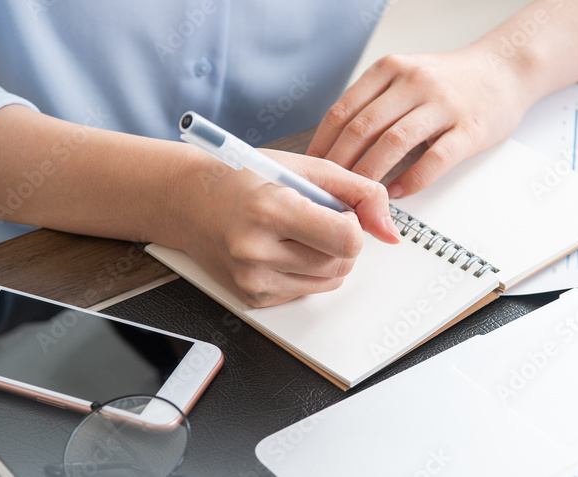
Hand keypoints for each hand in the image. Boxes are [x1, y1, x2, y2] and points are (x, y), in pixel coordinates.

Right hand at [171, 149, 400, 306]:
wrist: (187, 202)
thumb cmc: (241, 179)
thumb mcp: (303, 168)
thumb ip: (358, 192)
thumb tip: (391, 230)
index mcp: (270, 210)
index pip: (347, 239)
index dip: (353, 225)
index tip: (337, 212)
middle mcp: (257, 251)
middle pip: (342, 264)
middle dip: (341, 242)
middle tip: (313, 218)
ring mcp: (253, 280)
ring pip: (329, 282)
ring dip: (326, 258)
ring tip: (296, 232)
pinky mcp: (253, 298)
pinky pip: (305, 291)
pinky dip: (304, 271)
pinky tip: (280, 248)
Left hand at [306, 45, 536, 197]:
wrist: (505, 71)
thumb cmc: (450, 82)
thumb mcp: (404, 77)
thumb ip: (372, 103)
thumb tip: (332, 147)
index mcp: (390, 70)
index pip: (343, 111)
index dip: (322, 146)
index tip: (311, 171)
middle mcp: (413, 82)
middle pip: (363, 129)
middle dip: (340, 166)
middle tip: (329, 193)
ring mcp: (443, 105)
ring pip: (393, 144)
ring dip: (370, 176)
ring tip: (358, 198)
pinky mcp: (469, 129)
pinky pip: (434, 160)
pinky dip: (410, 181)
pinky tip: (397, 194)